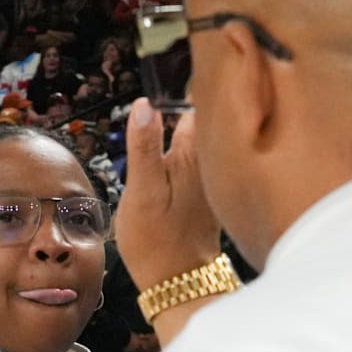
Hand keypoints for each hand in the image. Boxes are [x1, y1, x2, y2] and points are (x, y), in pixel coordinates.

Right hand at [114, 98, 220, 290]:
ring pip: (202, 136)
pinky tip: (173, 151)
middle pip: (201, 116)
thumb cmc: (156, 238)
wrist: (178, 281)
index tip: (170, 70)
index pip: (194, 103)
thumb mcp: (141, 191)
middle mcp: (208, 162)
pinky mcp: (207, 193)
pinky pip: (201, 157)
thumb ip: (143, 146)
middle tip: (164, 88)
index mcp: (192, 154)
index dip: (181, 87)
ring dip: (187, 124)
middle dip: (186, 100)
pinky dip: (190, 148)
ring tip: (166, 114)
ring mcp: (210, 178)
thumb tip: (144, 103)